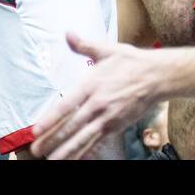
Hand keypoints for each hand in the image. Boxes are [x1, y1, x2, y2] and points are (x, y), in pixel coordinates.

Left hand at [31, 36, 167, 159]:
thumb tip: (68, 34)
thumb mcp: (107, 50)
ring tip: (52, 160)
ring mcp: (107, 118)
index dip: (50, 120)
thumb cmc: (132, 62)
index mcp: (91, 85)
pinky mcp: (116, 126)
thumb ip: (84, 45)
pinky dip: (85, 153)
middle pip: (71, 127)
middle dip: (52, 140)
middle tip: (36, 151)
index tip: (36, 130)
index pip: (66, 105)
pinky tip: (75, 159)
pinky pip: (97, 142)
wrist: (158, 76)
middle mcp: (97, 104)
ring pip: (83, 139)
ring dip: (66, 151)